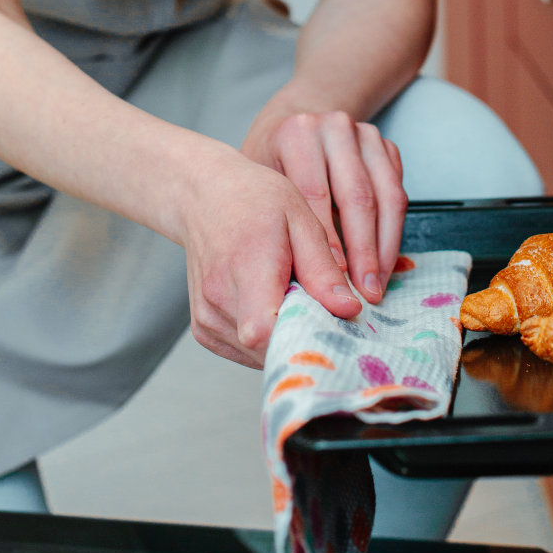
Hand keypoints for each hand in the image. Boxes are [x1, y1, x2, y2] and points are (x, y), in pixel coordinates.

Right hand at [179, 147, 362, 367]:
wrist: (206, 196)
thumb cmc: (255, 200)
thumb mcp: (300, 218)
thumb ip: (322, 269)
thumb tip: (349, 311)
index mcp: (246, 267)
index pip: (264, 331)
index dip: (301, 337)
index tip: (327, 323)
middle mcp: (218, 299)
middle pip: (269, 349)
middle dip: (301, 335)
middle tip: (315, 303)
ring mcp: (206, 318)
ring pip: (259, 355)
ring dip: (283, 336)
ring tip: (288, 296)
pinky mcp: (203, 330)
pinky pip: (245, 352)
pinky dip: (265, 337)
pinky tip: (269, 304)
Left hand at [241, 109, 407, 304]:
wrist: (293, 119)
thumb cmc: (270, 160)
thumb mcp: (260, 181)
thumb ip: (275, 221)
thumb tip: (293, 284)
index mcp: (298, 133)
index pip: (316, 195)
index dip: (330, 242)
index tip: (335, 282)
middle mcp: (334, 127)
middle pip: (357, 196)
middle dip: (363, 251)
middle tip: (364, 292)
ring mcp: (364, 133)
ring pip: (386, 195)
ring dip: (385, 246)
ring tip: (377, 284)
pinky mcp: (385, 145)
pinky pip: (398, 191)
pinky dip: (394, 231)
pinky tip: (384, 261)